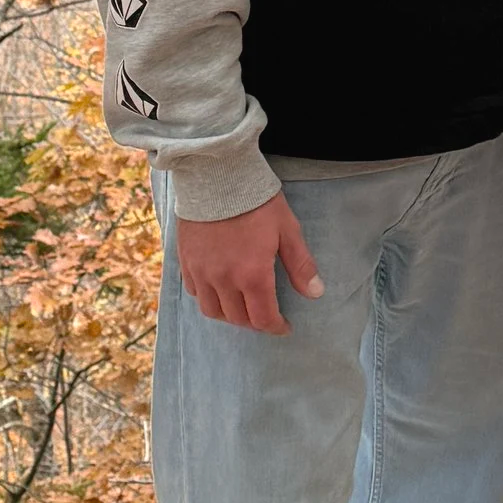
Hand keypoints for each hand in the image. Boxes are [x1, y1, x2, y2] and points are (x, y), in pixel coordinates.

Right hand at [175, 192, 321, 334]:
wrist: (216, 175)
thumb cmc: (256, 201)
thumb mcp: (287, 229)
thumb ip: (300, 264)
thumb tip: (316, 293)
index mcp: (252, 275)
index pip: (263, 318)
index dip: (275, 327)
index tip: (283, 326)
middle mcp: (223, 280)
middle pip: (238, 319)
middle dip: (255, 322)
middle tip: (266, 316)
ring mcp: (201, 272)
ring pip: (213, 311)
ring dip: (230, 315)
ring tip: (243, 307)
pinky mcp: (186, 261)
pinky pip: (195, 293)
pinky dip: (209, 298)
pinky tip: (219, 290)